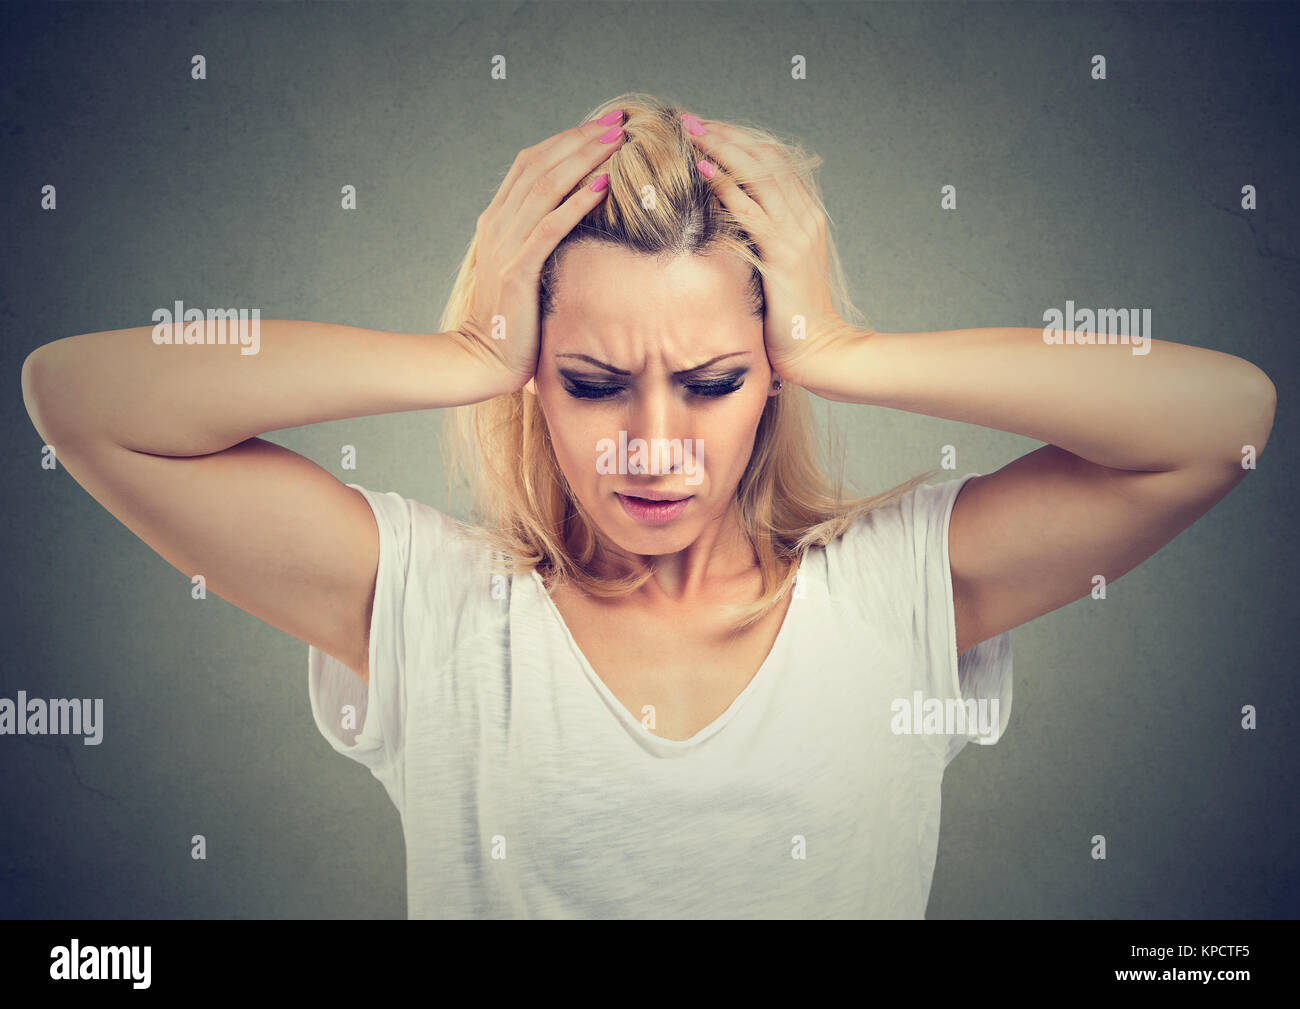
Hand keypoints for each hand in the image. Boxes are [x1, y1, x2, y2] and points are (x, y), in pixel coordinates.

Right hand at [455, 111, 626, 392]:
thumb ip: (537, 242)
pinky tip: (601, 186)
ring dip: (582, 160)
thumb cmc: (511, 322)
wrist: (482, 359)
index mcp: (497, 221)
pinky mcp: (518, 271)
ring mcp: (506, 246)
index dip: (565, 141)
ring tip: (615, 141)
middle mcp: (498, 225)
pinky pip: (550, 227)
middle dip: (579, 140)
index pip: (530, 164)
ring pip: (545, 188)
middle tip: (615, 121)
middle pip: (540, 166)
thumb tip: (571, 223)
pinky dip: (576, 203)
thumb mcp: (522, 271)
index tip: (600, 126)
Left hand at [680, 113, 855, 386]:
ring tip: (693, 133)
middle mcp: (805, 218)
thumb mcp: (775, 270)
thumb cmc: (793, 320)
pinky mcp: (783, 255)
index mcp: (806, 217)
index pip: (773, 163)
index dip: (739, 141)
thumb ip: (759, 243)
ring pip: (759, 175)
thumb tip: (725, 228)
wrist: (821, 351)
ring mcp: (797, 234)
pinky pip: (752, 211)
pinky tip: (703, 172)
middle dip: (727, 136)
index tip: (707, 130)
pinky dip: (727, 188)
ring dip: (723, 150)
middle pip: (766, 159)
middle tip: (691, 120)